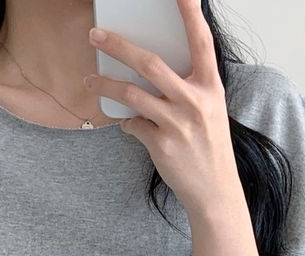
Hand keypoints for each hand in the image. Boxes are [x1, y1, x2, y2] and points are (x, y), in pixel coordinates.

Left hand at [85, 0, 240, 217]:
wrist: (214, 190)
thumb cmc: (209, 147)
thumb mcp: (209, 110)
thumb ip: (187, 88)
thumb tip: (150, 71)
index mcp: (210, 86)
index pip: (201, 40)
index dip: (190, 13)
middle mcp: (194, 100)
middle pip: (150, 63)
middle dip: (118, 46)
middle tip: (96, 36)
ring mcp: (176, 122)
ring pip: (131, 94)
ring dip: (105, 86)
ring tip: (90, 82)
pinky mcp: (161, 143)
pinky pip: (133, 125)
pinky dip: (126, 123)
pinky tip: (127, 124)